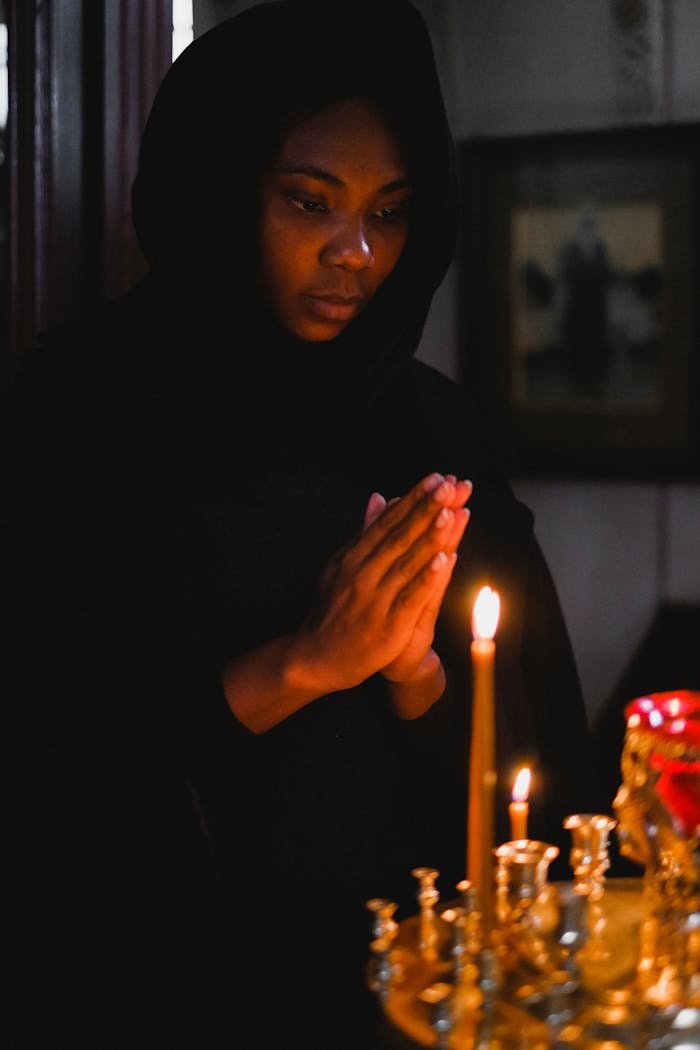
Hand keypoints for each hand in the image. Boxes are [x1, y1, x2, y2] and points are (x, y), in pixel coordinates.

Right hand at [294, 473, 470, 694]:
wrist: (314, 657)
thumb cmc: (332, 610)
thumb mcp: (341, 564)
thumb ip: (364, 532)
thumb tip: (379, 497)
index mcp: (354, 556)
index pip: (389, 522)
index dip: (414, 499)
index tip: (436, 478)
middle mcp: (363, 573)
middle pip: (400, 536)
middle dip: (426, 509)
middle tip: (449, 484)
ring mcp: (375, 599)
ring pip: (407, 562)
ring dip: (430, 536)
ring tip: (450, 511)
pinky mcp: (387, 626)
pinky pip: (411, 598)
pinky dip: (428, 578)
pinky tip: (446, 560)